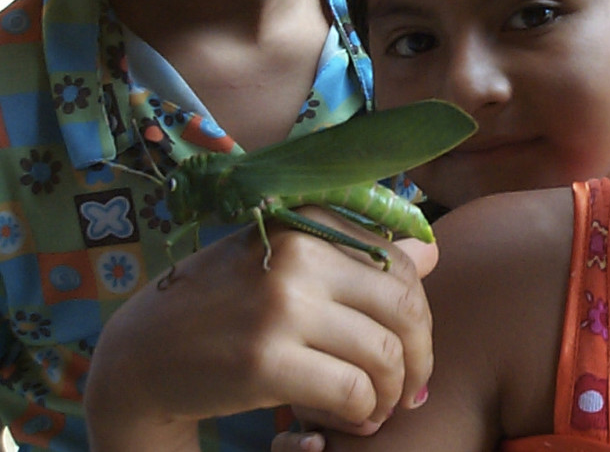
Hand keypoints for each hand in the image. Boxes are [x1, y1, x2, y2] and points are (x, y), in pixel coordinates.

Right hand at [84, 210, 436, 451]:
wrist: (143, 352)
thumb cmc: (226, 303)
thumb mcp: (289, 262)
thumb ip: (357, 254)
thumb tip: (431, 251)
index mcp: (309, 222)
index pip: (401, 266)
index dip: (419, 315)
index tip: (413, 348)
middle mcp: (300, 255)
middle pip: (405, 307)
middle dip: (420, 356)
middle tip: (412, 388)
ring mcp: (282, 306)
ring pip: (384, 353)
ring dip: (393, 392)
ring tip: (380, 408)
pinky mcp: (265, 360)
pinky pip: (351, 391)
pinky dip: (364, 413)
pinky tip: (353, 421)